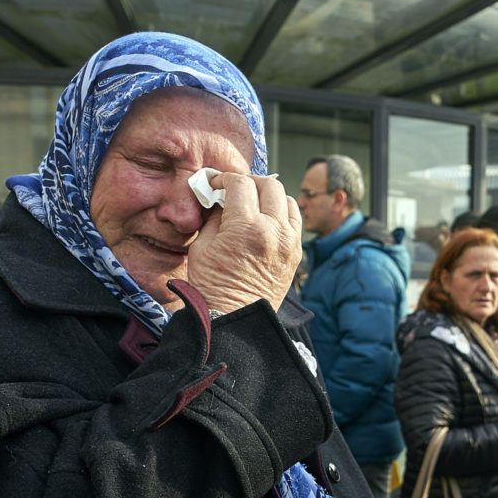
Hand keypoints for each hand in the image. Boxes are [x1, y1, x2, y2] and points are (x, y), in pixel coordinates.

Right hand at [183, 173, 300, 313]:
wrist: (234, 318)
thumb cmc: (212, 286)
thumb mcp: (202, 245)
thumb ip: (215, 215)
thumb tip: (221, 198)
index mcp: (246, 227)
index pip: (240, 184)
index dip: (225, 179)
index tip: (217, 184)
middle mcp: (273, 231)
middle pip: (269, 185)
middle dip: (249, 182)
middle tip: (235, 189)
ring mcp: (289, 242)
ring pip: (287, 199)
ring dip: (269, 195)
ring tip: (253, 202)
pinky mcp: (296, 253)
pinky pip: (295, 220)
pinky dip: (282, 212)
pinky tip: (268, 218)